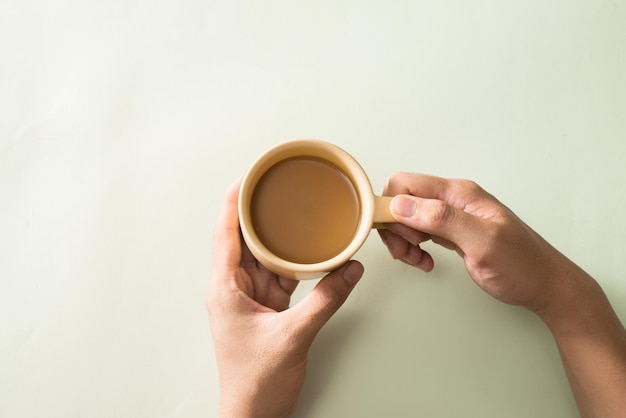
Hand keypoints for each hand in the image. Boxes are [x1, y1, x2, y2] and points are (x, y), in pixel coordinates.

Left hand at [206, 179, 362, 417]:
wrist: (254, 415)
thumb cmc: (255, 383)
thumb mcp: (293, 337)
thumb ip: (325, 300)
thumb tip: (350, 271)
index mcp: (225, 289)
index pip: (225, 234)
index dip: (233, 201)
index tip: (247, 176)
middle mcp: (233, 289)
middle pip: (244, 240)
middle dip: (260, 212)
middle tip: (275, 186)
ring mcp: (250, 299)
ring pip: (264, 257)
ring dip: (279, 238)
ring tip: (295, 213)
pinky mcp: (266, 309)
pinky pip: (280, 275)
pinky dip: (294, 263)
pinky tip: (309, 253)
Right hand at [379, 172, 567, 312]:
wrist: (544, 284)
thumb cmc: (522, 265)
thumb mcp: (482, 242)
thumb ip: (441, 219)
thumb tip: (401, 204)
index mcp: (458, 193)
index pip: (405, 184)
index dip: (390, 207)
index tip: (394, 235)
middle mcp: (453, 199)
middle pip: (402, 201)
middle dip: (395, 228)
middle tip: (407, 252)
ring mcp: (453, 215)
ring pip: (408, 218)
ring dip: (403, 240)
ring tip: (416, 259)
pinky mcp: (453, 231)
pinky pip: (421, 232)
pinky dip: (415, 247)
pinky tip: (425, 260)